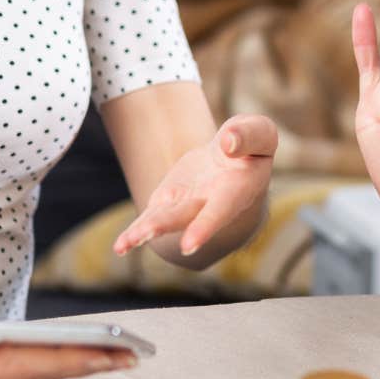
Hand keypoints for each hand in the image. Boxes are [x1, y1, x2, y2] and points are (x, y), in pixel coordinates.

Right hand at [0, 263, 135, 378]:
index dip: (65, 359)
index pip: (22, 363)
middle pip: (37, 373)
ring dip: (80, 365)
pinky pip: (29, 369)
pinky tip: (87, 353)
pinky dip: (61, 361)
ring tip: (120, 355)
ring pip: (37, 374)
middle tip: (130, 354)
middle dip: (86, 364)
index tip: (102, 352)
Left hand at [112, 115, 275, 256]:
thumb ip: (248, 135)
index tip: (188, 245)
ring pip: (166, 219)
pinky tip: (121, 247)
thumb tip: (227, 143)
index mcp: (238, 189)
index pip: (222, 209)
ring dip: (145, 231)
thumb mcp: (258, 131)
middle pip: (188, 217)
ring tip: (124, 245)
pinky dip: (135, 232)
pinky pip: (151, 217)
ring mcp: (189, 205)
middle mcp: (212, 204)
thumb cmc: (252, 143)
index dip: (206, 226)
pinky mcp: (170, 201)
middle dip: (169, 226)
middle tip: (153, 238)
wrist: (234, 156)